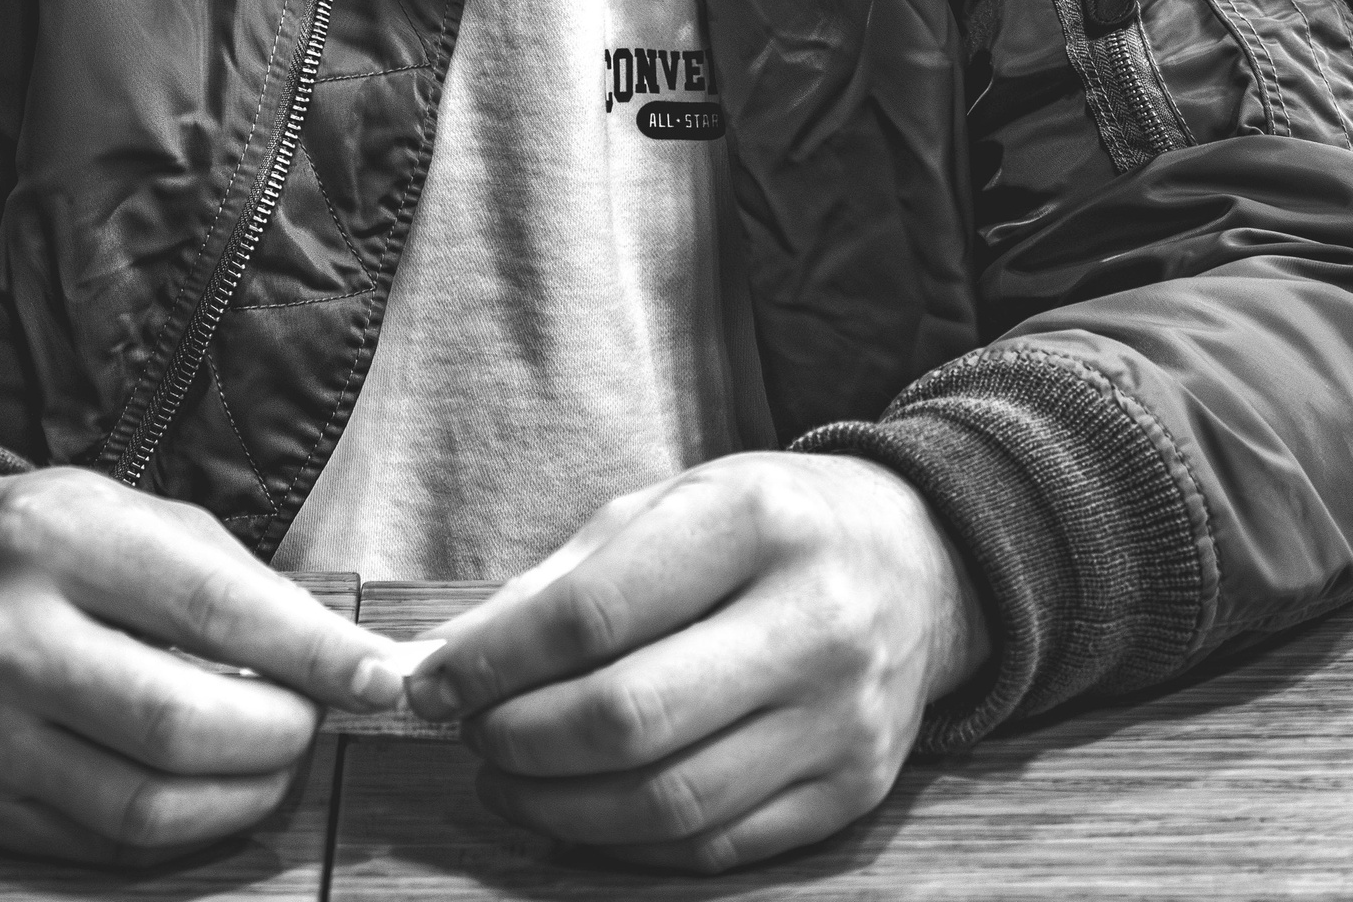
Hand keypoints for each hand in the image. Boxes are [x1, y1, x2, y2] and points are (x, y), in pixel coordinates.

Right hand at [0, 468, 403, 861]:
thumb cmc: (36, 540)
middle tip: (313, 719)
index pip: (210, 607)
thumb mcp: (125, 510)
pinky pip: (105, 846)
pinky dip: (182, 827)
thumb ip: (227, 577)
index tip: (377, 677)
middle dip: (277, 733)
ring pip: (145, 807)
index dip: (309, 652)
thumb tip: (333, 652)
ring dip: (241, 796)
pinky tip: (209, 789)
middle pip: (178, 724)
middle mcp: (8, 635)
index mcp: (58, 536)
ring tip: (272, 758)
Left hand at [405, 452, 989, 873]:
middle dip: (521, 739)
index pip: (596, 612)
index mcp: (754, 522)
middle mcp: (811, 622)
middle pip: (630, 718)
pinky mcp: (853, 792)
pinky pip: (717, 848)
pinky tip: (580, 812)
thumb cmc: (769, 524)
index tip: (431, 684)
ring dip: (560, 806)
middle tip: (470, 735)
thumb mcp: (671, 505)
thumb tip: (446, 656)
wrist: (921, 563)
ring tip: (509, 779)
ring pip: (670, 801)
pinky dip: (628, 844)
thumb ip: (561, 580)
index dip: (496, 661)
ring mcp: (841, 719)